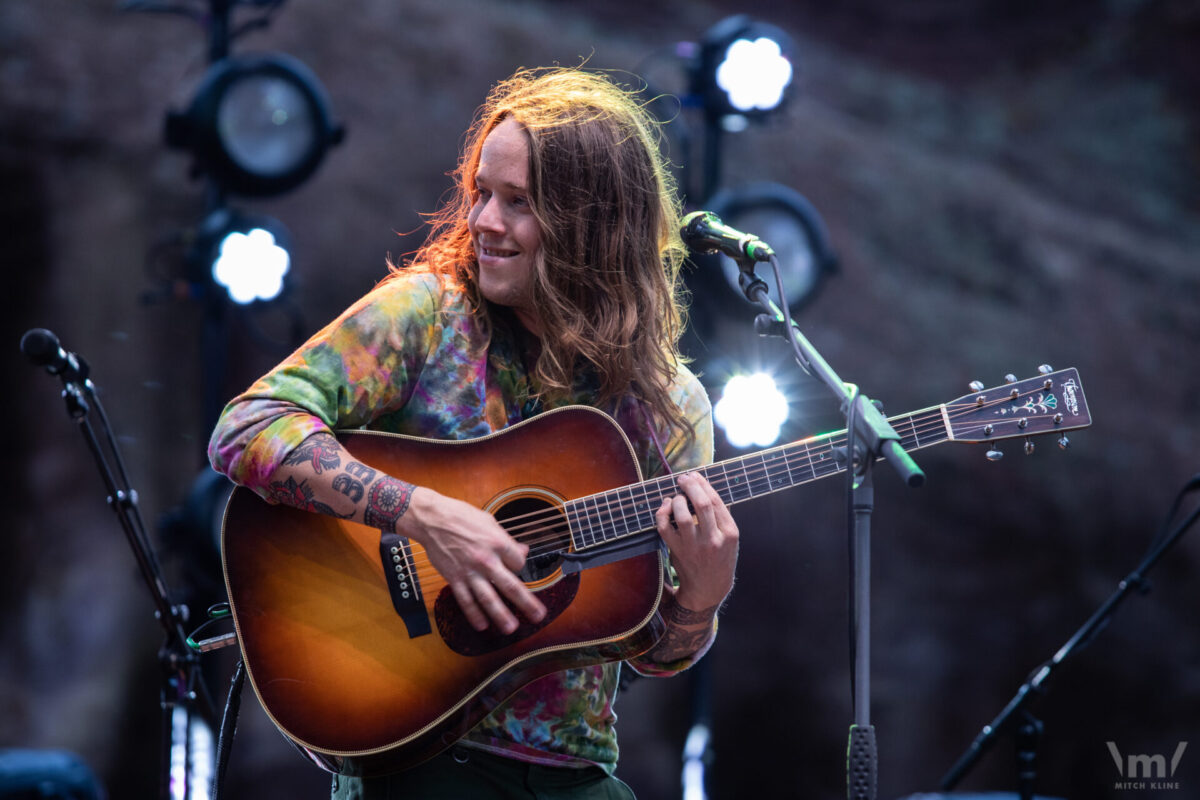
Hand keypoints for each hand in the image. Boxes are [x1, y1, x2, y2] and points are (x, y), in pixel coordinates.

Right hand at [400, 487, 545, 632]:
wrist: (431, 519)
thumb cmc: (460, 516)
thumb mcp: (489, 521)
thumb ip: (507, 539)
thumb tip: (523, 550)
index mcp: (498, 542)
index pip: (518, 563)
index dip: (519, 567)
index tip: (515, 568)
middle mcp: (486, 560)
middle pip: (510, 586)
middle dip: (526, 603)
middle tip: (538, 616)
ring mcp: (469, 571)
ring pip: (488, 598)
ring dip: (501, 615)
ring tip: (511, 628)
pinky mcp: (454, 578)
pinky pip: (465, 600)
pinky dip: (473, 614)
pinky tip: (481, 625)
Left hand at [654, 472, 738, 611]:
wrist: (708, 589)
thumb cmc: (720, 559)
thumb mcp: (730, 539)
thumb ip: (722, 516)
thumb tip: (705, 487)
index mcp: (730, 534)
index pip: (716, 501)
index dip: (703, 484)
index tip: (695, 475)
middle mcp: (713, 540)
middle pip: (701, 504)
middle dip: (690, 486)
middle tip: (683, 478)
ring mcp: (694, 547)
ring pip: (682, 515)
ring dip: (677, 500)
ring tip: (676, 496)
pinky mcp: (678, 552)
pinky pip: (665, 528)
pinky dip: (662, 514)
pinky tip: (666, 507)